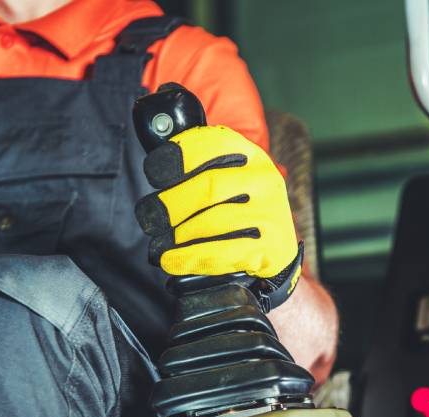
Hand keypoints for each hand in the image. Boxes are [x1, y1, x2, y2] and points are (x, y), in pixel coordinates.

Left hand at [134, 125, 301, 308]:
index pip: (214, 144)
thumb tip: (157, 170)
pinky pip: (223, 253)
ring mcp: (270, 214)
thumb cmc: (242, 212)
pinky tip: (171, 260)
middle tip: (150, 217)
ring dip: (179, 234)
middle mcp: (264, 181)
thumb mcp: (233, 181)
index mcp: (252, 156)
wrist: (278, 251)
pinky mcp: (270, 248)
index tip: (154, 173)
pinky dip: (190, 258)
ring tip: (160, 243)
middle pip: (209, 186)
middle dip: (172, 203)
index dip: (179, 155)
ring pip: (214, 221)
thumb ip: (204, 170)